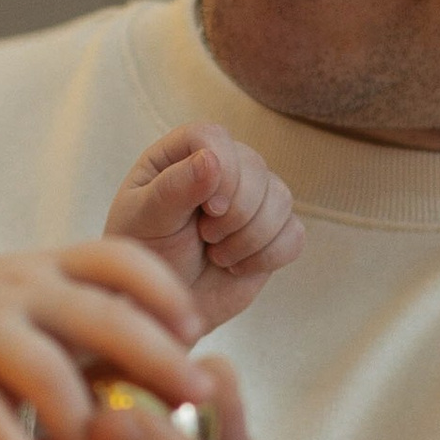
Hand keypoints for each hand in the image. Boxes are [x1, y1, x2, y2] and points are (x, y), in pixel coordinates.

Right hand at [0, 238, 203, 439]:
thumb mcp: (40, 310)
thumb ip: (102, 331)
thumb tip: (189, 376)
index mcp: (48, 267)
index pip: (116, 257)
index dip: (163, 289)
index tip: (195, 330)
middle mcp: (15, 291)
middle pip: (98, 315)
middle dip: (156, 356)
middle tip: (196, 396)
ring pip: (48, 376)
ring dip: (91, 426)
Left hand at [106, 124, 305, 330]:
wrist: (164, 302)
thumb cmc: (147, 255)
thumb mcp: (146, 220)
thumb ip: (174, 187)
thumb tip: (211, 160)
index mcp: (182, 154)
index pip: (215, 137)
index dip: (222, 170)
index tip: (209, 210)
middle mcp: (223, 167)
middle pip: (256, 168)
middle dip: (235, 214)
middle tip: (204, 238)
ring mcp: (253, 199)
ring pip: (282, 200)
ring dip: (250, 238)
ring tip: (217, 255)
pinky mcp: (274, 232)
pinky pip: (294, 235)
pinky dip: (268, 256)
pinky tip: (237, 266)